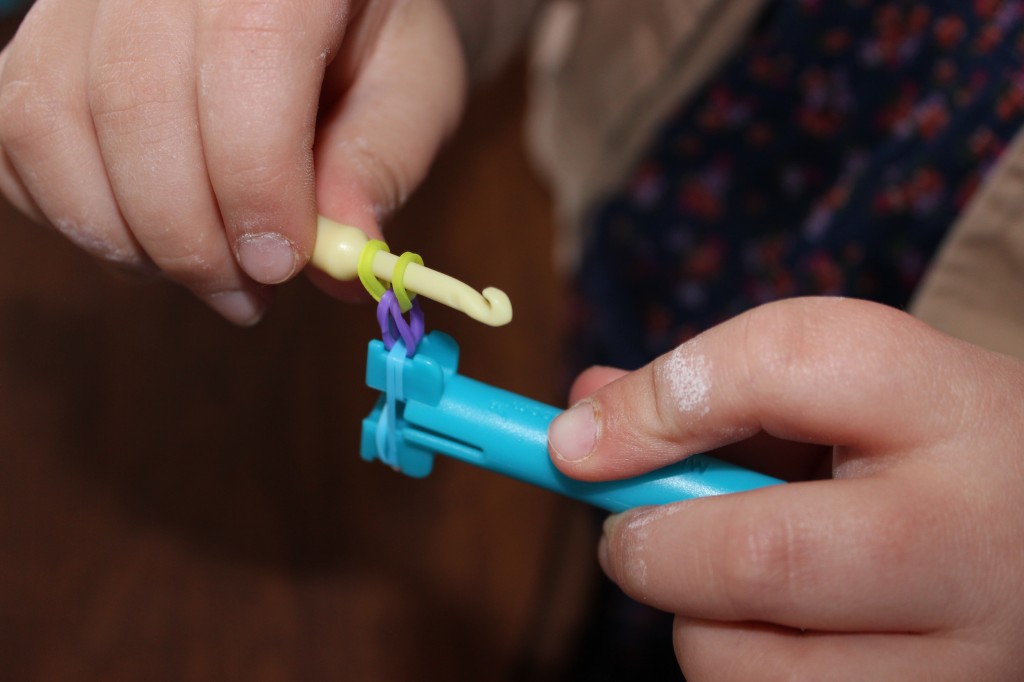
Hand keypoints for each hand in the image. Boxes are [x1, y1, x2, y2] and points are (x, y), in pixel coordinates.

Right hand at [0, 0, 465, 322]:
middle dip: (190, 237)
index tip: (279, 267)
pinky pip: (15, 132)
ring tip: (201, 269)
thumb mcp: (415, 82)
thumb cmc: (370, 30)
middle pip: (136, 105)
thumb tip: (337, 267)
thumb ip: (382, 163)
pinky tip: (140, 232)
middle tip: (246, 294)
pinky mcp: (43, 33)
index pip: (245, 60)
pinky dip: (67, 207)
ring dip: (123, 234)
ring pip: (52, 124)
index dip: (255, 185)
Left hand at [549, 297, 1023, 679]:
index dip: (657, 404)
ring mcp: (966, 659)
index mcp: (942, 403)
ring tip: (745, 582)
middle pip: (761, 557)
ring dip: (699, 620)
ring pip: (744, 663)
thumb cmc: (919, 445)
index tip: (573, 440)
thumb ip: (711, 388)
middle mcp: (969, 541)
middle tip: (627, 534)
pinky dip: (739, 667)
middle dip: (653, 549)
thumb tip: (581, 421)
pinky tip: (789, 630)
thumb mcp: (839, 386)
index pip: (785, 364)